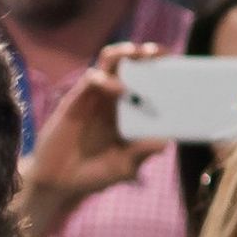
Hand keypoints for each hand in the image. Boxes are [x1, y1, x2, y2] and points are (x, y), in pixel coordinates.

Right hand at [26, 42, 169, 211]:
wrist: (59, 183)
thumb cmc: (94, 174)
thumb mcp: (124, 166)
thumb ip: (142, 153)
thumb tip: (166, 142)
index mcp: (129, 112)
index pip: (148, 82)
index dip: (161, 70)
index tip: (177, 64)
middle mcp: (113, 99)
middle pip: (131, 65)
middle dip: (147, 54)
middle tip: (161, 53)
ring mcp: (94, 98)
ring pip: (110, 63)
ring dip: (124, 53)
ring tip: (140, 54)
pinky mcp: (75, 100)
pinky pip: (91, 80)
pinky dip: (106, 80)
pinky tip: (119, 90)